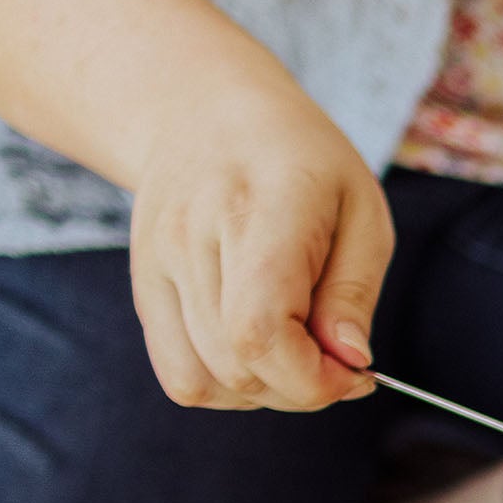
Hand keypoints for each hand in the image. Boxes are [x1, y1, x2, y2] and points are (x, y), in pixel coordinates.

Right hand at [124, 80, 390, 412]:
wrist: (202, 109)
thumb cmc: (300, 160)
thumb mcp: (360, 209)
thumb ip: (354, 291)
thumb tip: (351, 363)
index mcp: (258, 211)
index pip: (260, 331)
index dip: (311, 378)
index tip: (354, 372)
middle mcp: (193, 239)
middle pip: (236, 364)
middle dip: (300, 388)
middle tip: (335, 360)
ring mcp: (157, 265)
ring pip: (202, 381)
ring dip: (263, 392)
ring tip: (295, 353)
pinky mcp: (142, 287)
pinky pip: (178, 375)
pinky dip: (224, 386)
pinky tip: (256, 356)